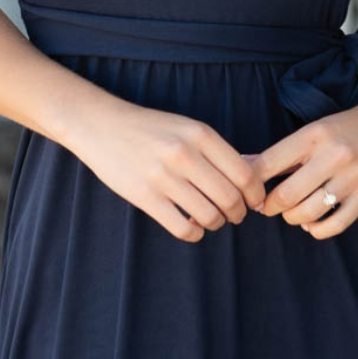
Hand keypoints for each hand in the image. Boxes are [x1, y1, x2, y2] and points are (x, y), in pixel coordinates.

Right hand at [67, 99, 267, 242]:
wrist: (101, 126)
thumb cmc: (150, 129)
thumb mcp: (187, 128)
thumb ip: (217, 151)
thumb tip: (252, 179)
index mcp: (200, 134)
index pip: (245, 174)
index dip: (256, 194)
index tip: (254, 202)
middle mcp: (184, 154)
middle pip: (230, 198)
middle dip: (239, 213)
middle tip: (235, 215)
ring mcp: (163, 177)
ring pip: (209, 216)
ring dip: (216, 223)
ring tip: (212, 219)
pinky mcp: (144, 197)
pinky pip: (183, 228)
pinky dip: (195, 233)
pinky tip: (192, 226)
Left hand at [244, 97, 357, 238]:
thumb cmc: (345, 130)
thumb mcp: (312, 132)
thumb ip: (281, 153)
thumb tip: (243, 165)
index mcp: (313, 136)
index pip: (268, 164)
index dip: (249, 183)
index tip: (247, 191)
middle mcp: (333, 156)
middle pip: (285, 195)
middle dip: (269, 206)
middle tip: (267, 206)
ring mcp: (352, 178)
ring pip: (308, 213)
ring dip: (292, 218)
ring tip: (291, 212)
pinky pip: (335, 225)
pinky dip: (317, 229)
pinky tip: (311, 222)